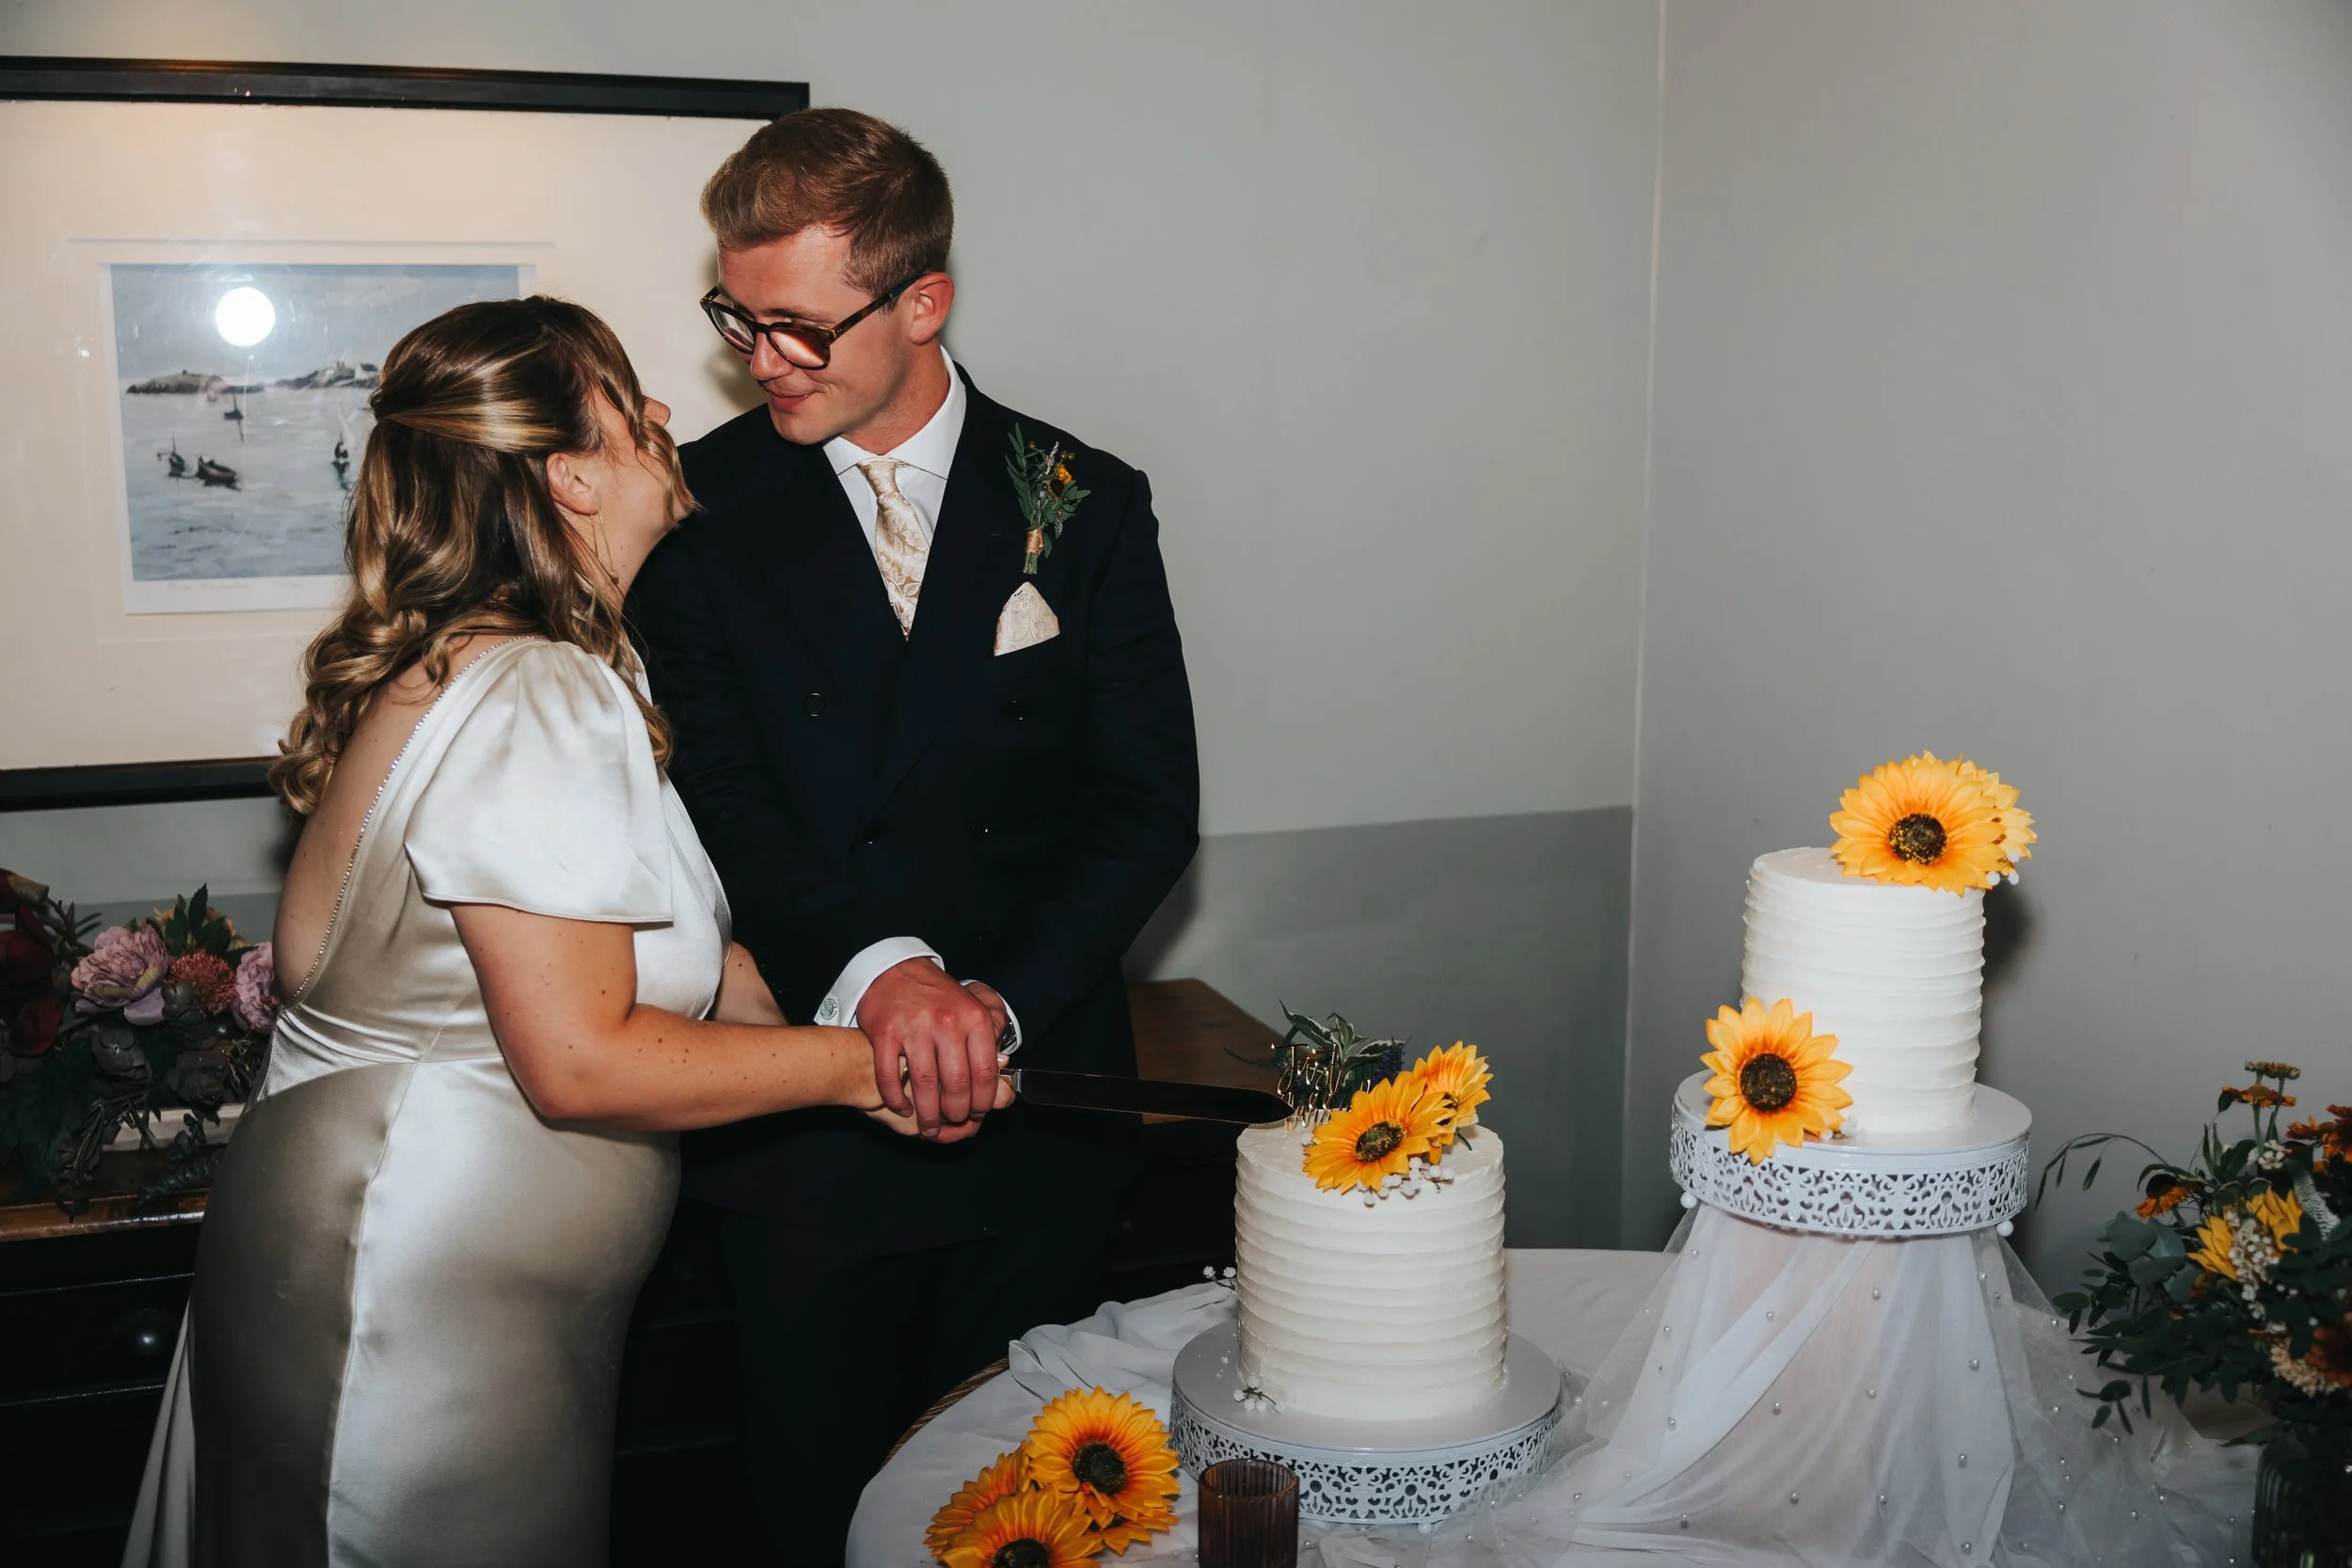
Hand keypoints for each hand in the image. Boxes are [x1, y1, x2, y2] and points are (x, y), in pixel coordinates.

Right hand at [858, 958, 1005, 1138]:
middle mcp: (946, 1023)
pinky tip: (903, 1108)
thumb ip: (991, 1036)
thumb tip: (1001, 1068)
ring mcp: (913, 1028)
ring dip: (928, 1114)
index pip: (984, 1072)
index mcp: (972, 1019)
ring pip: (924, 1085)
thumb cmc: (938, 996)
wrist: (896, 970)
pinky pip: (889, 1076)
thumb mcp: (972, 1007)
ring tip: (929, 1126)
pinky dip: (896, 1099)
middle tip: (953, 1120)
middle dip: (956, 1112)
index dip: (983, 1100)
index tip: (978, 1113)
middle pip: (956, 1084)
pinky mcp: (885, 1033)